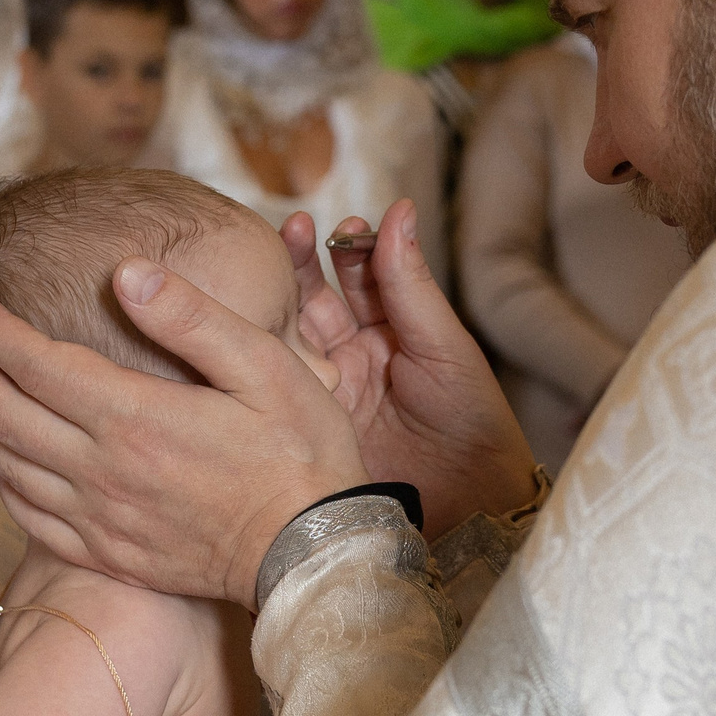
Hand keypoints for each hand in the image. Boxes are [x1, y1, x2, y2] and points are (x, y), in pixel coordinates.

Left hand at [0, 262, 365, 605]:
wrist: (313, 554)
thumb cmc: (301, 453)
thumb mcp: (265, 365)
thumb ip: (190, 317)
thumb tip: (126, 273)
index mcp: (133, 416)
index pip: (34, 362)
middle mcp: (102, 470)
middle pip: (2, 410)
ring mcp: (100, 518)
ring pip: (7, 463)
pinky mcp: (109, 554)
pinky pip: (32, 517)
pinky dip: (0, 480)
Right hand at [282, 201, 538, 537]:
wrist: (467, 503)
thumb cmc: (471, 423)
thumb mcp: (444, 346)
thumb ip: (412, 284)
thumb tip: (400, 211)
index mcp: (390, 329)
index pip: (359, 273)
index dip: (348, 245)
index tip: (343, 225)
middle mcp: (351, 353)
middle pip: (314, 295)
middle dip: (300, 261)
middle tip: (294, 230)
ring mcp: (323, 386)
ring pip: (288, 333)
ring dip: (275, 300)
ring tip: (264, 269)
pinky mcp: (303, 422)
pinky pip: (273, 383)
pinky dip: (256, 353)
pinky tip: (243, 323)